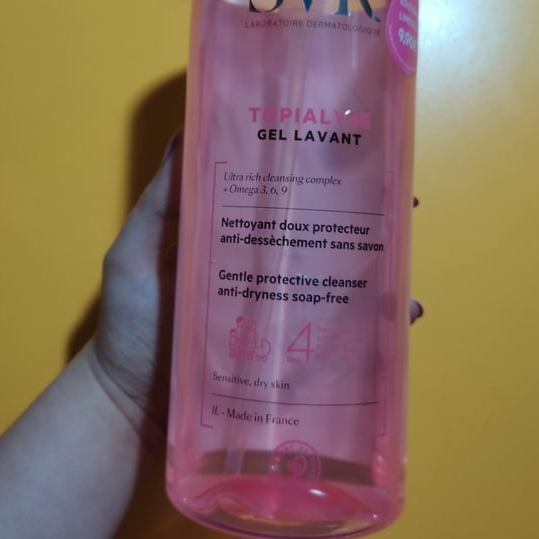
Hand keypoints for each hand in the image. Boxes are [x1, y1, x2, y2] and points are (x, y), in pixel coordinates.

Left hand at [89, 131, 422, 442]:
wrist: (133, 406)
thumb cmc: (132, 323)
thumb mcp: (136, 253)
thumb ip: (160, 203)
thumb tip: (186, 132)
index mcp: (235, 234)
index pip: (284, 193)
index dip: (317, 170)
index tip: (354, 146)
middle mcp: (267, 266)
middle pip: (324, 232)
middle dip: (367, 213)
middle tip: (401, 199)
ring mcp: (284, 311)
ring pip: (342, 280)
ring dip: (382, 266)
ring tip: (406, 256)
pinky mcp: (295, 355)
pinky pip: (344, 336)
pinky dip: (377, 327)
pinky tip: (401, 316)